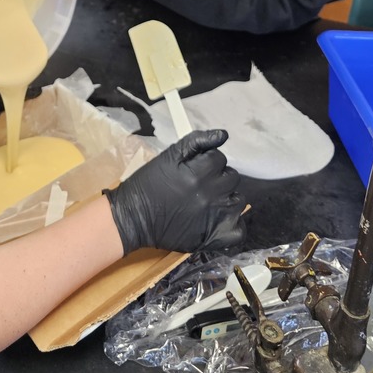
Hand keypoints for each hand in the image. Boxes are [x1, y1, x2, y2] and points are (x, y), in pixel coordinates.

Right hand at [105, 129, 245, 254]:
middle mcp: (210, 195)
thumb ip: (197, 141)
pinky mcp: (214, 238)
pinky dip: (233, 225)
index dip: (208, 161)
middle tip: (199, 184)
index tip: (195, 168)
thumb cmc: (148, 183)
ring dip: (226, 199)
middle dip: (218, 178)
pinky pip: (239, 232)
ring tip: (207, 202)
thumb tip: (223, 134)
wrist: (133, 217)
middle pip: (232, 178)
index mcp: (199, 172)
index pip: (220, 158)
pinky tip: (218, 220)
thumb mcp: (168, 155)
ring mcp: (214, 218)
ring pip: (238, 201)